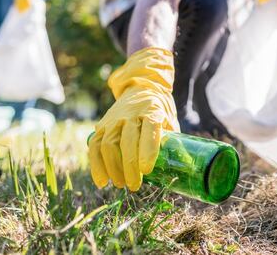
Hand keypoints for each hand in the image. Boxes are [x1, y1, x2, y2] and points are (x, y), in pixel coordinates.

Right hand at [88, 47, 179, 190]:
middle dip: (129, 166)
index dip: (147, 150)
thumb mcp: (169, 121)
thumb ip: (171, 141)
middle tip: (134, 186)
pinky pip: (94, 145)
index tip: (146, 170)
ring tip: (120, 185)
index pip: (149, 130)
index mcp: (152, 111)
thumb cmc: (159, 111)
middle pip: (127, 141)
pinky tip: (102, 181)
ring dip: (113, 168)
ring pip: (108, 144)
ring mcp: (114, 119)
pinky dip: (96, 165)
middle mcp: (131, 114)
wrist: (140, 89)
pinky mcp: (102, 125)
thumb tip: (182, 168)